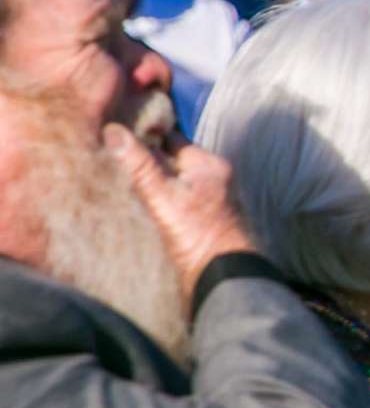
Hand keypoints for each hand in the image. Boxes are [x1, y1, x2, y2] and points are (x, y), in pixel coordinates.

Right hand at [104, 127, 257, 302]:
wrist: (221, 276)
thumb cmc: (197, 235)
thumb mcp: (162, 196)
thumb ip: (139, 164)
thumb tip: (113, 130)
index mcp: (209, 164)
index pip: (171, 139)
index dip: (144, 136)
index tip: (115, 135)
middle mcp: (213, 177)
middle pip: (171, 159)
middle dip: (146, 159)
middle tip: (110, 155)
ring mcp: (210, 198)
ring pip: (173, 180)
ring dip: (152, 180)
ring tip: (117, 177)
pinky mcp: (203, 218)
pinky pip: (177, 199)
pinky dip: (160, 198)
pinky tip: (138, 202)